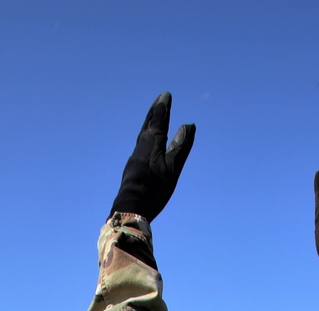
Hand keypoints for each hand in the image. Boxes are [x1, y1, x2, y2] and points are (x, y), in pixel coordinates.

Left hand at [111, 92, 195, 220]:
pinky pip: (140, 145)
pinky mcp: (132, 167)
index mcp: (152, 145)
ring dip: (149, 123)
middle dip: (155, 112)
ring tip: (152, 117)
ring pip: (143, 135)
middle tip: (159, 100)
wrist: (130, 208)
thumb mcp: (172, 169)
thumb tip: (188, 125)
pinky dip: (145, 137)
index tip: (166, 95)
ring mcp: (135, 157)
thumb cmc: (154, 190)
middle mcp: (141, 147)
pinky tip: (145, 143)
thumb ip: (181, 147)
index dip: (163, 109)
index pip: (159, 121)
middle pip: (148, 125)